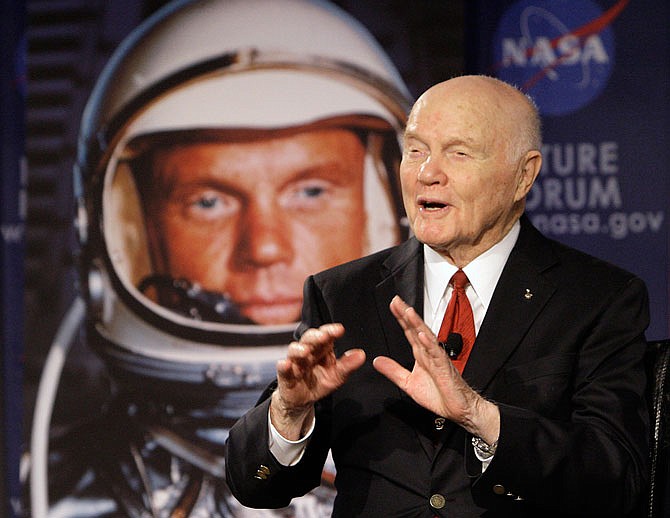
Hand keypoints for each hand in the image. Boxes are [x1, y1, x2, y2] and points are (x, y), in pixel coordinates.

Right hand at [271, 323, 365, 439]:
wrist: (303, 399)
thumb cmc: (320, 382)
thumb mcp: (337, 376)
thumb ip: (348, 365)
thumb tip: (361, 354)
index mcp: (322, 349)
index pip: (326, 335)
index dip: (330, 331)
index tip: (339, 330)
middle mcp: (308, 351)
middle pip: (309, 339)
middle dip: (315, 336)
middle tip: (323, 336)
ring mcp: (295, 362)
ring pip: (294, 351)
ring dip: (299, 349)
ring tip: (305, 351)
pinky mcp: (285, 375)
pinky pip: (283, 369)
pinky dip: (283, 366)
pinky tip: (286, 364)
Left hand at [373, 296, 498, 442]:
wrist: (458, 409)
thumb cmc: (439, 395)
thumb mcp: (408, 383)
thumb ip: (393, 371)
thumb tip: (377, 361)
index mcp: (421, 355)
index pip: (409, 332)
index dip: (401, 318)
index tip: (393, 305)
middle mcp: (429, 353)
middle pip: (416, 329)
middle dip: (406, 315)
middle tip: (397, 301)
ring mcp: (437, 359)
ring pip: (426, 337)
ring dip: (417, 324)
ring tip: (408, 312)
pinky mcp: (444, 368)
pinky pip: (436, 354)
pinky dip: (429, 344)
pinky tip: (422, 336)